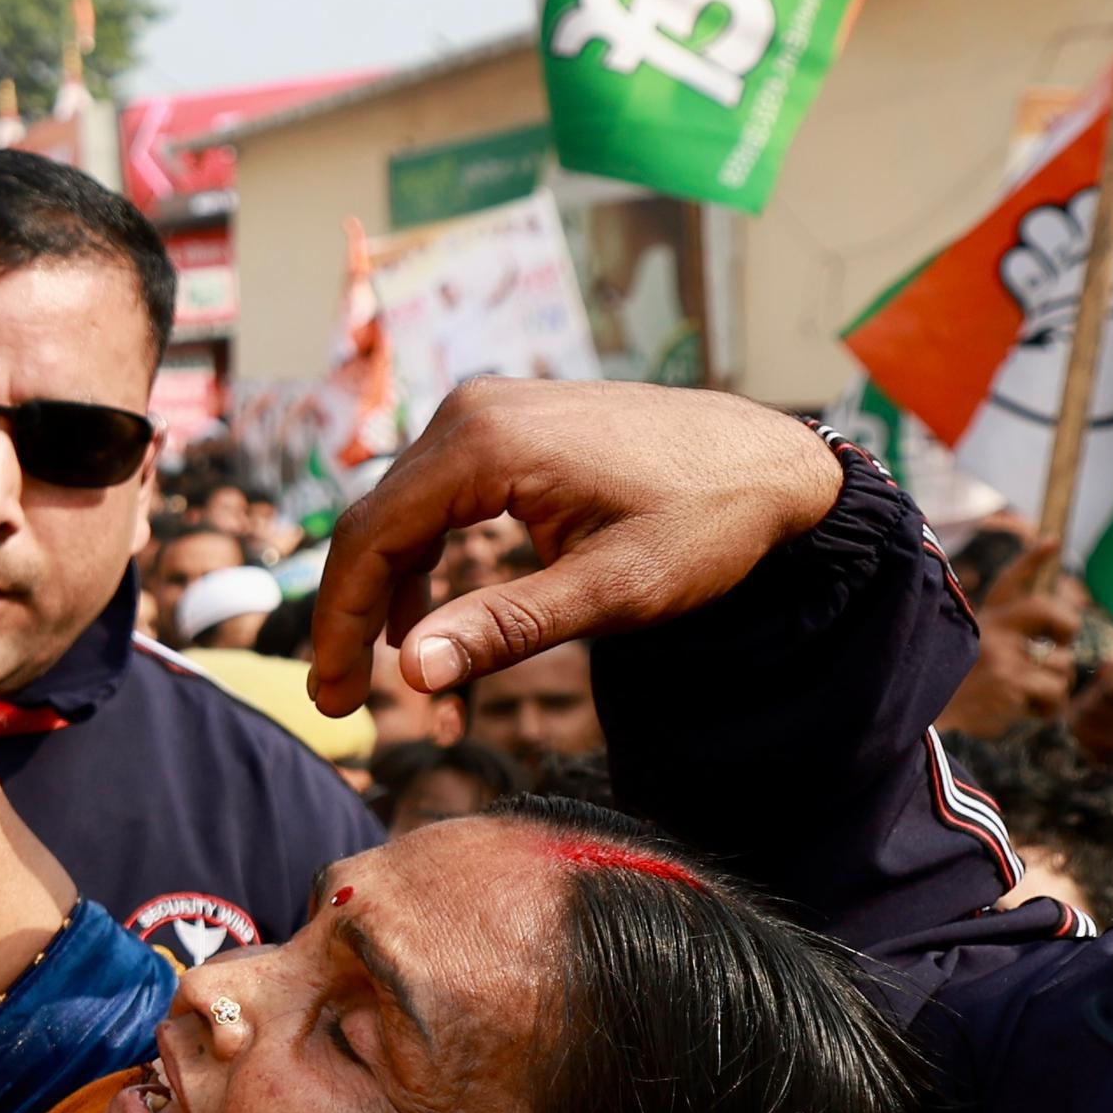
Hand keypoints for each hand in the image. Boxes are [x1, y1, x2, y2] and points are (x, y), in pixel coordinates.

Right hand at [304, 381, 846, 716]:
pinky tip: (429, 615)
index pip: (372, 538)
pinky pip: (434, 494)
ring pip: (400, 510)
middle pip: (375, 523)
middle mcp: (471, 411)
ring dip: (385, 591)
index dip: (340, 625)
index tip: (335, 700)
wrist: (776, 465)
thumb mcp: (612, 591)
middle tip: (342, 701)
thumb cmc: (707, 526)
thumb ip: (506, 627)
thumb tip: (412, 674)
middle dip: (354, 616)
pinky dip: (422, 557)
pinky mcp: (505, 423)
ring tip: (386, 669)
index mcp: (486, 443)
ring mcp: (487, 411)